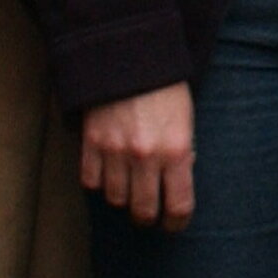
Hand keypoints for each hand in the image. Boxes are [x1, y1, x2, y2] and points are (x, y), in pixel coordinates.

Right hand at [82, 84, 195, 229]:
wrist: (130, 54)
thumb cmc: (165, 87)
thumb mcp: (185, 120)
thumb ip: (182, 154)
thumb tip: (177, 184)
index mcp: (176, 150)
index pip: (178, 207)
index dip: (177, 223)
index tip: (173, 224)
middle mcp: (146, 156)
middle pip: (143, 211)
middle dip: (148, 218)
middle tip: (149, 214)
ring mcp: (116, 151)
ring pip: (115, 200)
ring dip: (123, 198)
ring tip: (128, 189)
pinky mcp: (92, 143)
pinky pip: (91, 182)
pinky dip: (98, 183)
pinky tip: (107, 173)